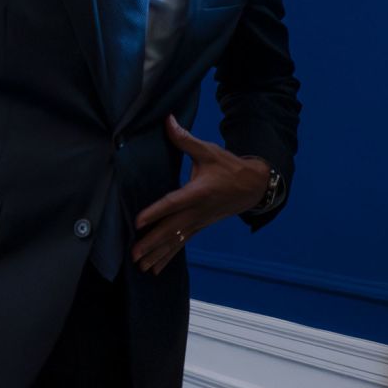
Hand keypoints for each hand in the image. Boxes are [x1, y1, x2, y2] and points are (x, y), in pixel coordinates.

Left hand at [131, 115, 271, 274]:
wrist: (253, 187)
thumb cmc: (228, 166)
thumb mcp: (208, 150)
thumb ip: (185, 139)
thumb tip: (168, 120)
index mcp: (198, 192)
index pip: (173, 203)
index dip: (156, 212)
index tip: (138, 221)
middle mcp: (197, 211)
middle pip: (171, 229)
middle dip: (152, 243)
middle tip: (134, 255)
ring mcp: (199, 222)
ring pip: (176, 241)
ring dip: (158, 254)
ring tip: (141, 267)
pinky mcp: (200, 227)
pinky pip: (182, 244)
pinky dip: (168, 257)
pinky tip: (156, 268)